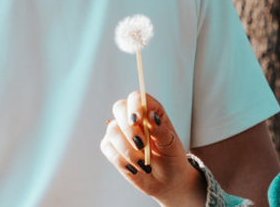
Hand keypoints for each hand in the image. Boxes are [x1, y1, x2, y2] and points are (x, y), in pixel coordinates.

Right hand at [100, 91, 205, 206]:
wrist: (166, 181)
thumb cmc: (172, 158)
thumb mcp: (171, 145)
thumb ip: (160, 130)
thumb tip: (150, 115)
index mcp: (151, 111)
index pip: (137, 98)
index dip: (134, 106)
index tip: (136, 121)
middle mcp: (134, 118)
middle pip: (119, 108)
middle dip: (128, 129)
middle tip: (142, 145)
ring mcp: (121, 132)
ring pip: (112, 131)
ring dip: (128, 150)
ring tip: (143, 162)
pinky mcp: (112, 147)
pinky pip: (107, 148)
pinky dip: (121, 160)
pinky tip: (135, 166)